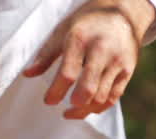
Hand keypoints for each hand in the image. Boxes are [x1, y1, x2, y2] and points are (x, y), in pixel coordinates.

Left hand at [23, 0, 155, 119]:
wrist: (123, 12)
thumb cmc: (88, 23)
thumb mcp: (63, 32)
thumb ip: (46, 55)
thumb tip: (27, 74)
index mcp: (81, 39)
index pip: (68, 73)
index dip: (56, 92)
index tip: (48, 100)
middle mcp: (101, 51)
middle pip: (88, 88)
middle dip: (75, 104)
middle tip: (64, 107)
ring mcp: (117, 62)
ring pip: (101, 98)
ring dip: (85, 109)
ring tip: (72, 110)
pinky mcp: (127, 71)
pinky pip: (113, 98)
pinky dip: (98, 108)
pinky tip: (87, 108)